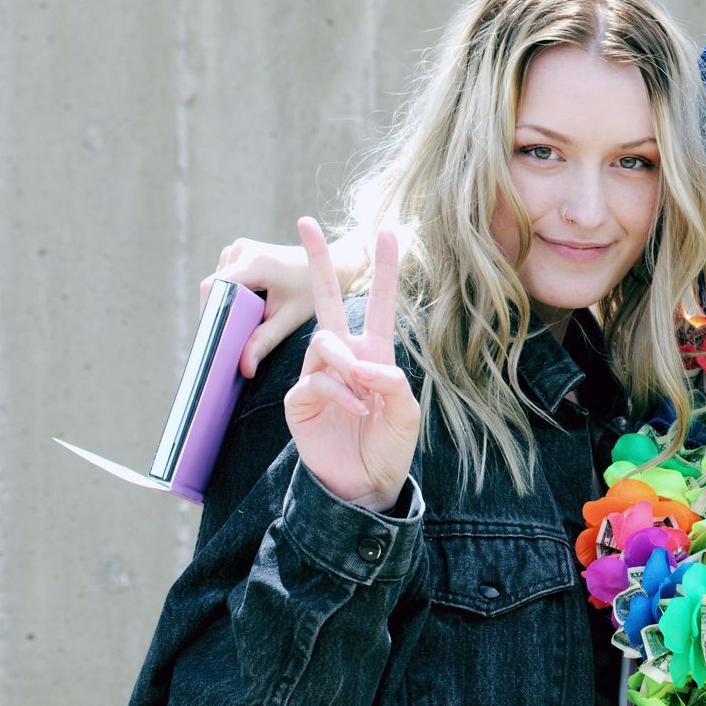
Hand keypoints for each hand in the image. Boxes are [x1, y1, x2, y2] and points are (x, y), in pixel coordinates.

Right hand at [205, 231, 372, 377]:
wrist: (330, 266)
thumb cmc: (313, 292)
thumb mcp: (290, 318)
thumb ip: (264, 341)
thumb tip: (243, 368)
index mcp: (256, 262)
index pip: (214, 288)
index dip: (209, 313)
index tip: (214, 338)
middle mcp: (243, 249)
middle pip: (213, 287)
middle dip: (218, 313)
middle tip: (228, 340)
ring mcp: (240, 248)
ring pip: (217, 284)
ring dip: (226, 304)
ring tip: (243, 323)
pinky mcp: (241, 252)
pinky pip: (225, 278)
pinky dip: (231, 295)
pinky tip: (247, 308)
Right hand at [282, 218, 417, 511]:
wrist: (364, 483)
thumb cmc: (389, 446)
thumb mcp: (405, 413)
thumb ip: (391, 383)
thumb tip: (361, 363)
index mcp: (374, 353)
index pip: (380, 303)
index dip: (383, 269)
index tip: (385, 231)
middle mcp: (344, 357)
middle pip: (328, 300)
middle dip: (317, 261)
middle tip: (305, 222)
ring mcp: (318, 374)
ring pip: (324, 344)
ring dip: (346, 366)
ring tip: (364, 400)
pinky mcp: (299, 398)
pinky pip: (314, 379)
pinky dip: (338, 393)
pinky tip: (354, 410)